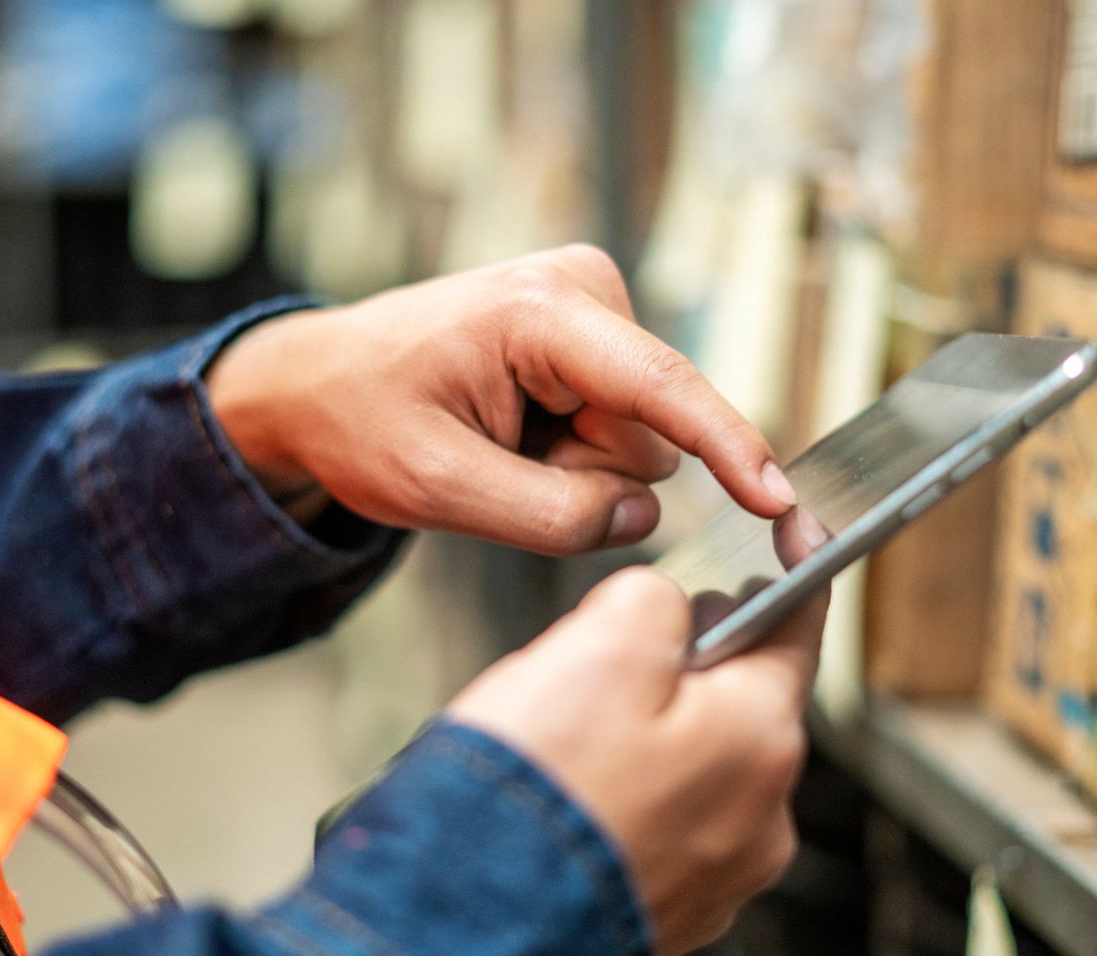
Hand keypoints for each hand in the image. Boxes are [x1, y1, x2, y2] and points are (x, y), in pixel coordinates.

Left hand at [208, 246, 795, 554]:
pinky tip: (511, 433)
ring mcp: (592, 309)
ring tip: (495, 444)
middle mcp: (583, 290)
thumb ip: (549, 517)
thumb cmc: (361, 421)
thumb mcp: (437, 488)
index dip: (728, 448)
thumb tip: (642, 522)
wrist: (317, 384)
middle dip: (583, 476)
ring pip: (638, 443)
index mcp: (540, 312)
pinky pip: (619, 432)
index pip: (662, 388)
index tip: (779, 499)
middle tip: (494, 464)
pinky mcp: (593, 338)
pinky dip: (567, 454)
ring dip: (571, 469)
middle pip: (648, 436)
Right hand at [447, 567, 827, 955]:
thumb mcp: (600, 642)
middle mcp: (762, 817)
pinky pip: (659, 836)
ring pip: (695, 770)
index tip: (785, 536)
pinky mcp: (671, 922)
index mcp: (761, 735)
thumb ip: (656, 599)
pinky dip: (624, 809)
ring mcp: (719, 879)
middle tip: (593, 664)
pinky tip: (566, 808)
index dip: (784, 571)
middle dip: (680, 670)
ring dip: (649, 743)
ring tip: (564, 746)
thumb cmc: (536, 791)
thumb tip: (667, 612)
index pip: (799, 626)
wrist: (471, 934)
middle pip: (736, 701)